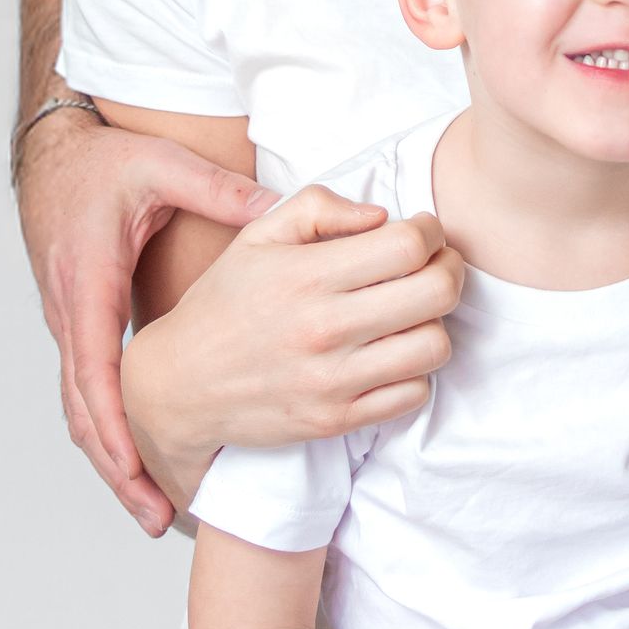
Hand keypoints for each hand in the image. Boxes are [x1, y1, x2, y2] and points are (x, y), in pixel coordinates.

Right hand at [15, 105, 273, 536]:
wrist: (54, 155)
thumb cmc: (103, 162)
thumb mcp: (158, 167)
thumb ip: (214, 189)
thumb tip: (275, 207)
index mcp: (90, 282)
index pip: (96, 365)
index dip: (115, 421)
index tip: (138, 465)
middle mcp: (74, 315)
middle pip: (85, 408)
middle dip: (117, 467)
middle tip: (153, 516)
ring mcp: (74, 326)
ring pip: (85, 409)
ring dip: (115, 462)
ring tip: (152, 512)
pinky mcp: (85, 328)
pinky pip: (92, 394)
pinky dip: (113, 435)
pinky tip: (141, 465)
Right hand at [120, 187, 463, 505]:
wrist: (179, 386)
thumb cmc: (224, 302)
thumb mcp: (258, 236)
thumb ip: (319, 207)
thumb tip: (381, 215)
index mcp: (307, 275)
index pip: (408, 245)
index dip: (429, 231)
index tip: (420, 233)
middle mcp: (324, 328)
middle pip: (437, 293)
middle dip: (449, 270)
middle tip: (434, 265)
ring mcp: (333, 381)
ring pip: (435, 346)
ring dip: (435, 323)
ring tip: (413, 312)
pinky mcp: (337, 420)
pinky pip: (413, 395)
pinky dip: (415, 371)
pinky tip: (392, 353)